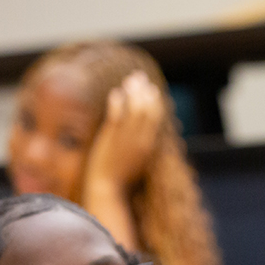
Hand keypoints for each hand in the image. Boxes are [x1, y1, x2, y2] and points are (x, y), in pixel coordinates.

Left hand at [83, 71, 163, 202]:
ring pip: (134, 110)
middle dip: (145, 92)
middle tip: (141, 77)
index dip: (155, 102)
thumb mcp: (139, 160)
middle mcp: (141, 139)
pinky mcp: (112, 138)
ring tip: (130, 80)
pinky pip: (116, 116)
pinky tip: (116, 93)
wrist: (108, 187)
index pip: (156, 118)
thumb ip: (143, 144)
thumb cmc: (122, 177)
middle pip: (147, 110)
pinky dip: (118, 103)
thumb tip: (146, 133)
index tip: (152, 89)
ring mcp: (126, 138)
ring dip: (133, 93)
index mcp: (150, 144)